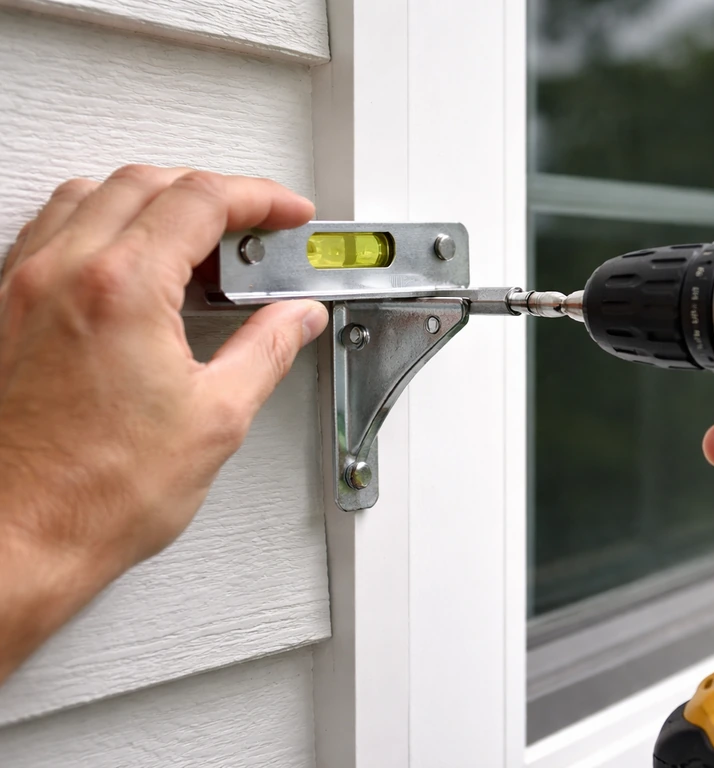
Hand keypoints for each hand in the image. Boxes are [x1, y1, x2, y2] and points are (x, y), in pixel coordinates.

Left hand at [0, 165, 327, 682]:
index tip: (286, 214)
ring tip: (197, 245)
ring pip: (93, 194)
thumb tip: (296, 319)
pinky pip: (54, 230)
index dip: (259, 198)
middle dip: (213, 194)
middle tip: (255, 230)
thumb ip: (266, 350)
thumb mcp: (215, 419)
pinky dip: (104, 224)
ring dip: (154, 201)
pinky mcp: (6, 311)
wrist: (15, 539)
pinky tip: (133, 264)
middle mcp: (62, 273)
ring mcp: (24, 288)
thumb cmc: (93, 495)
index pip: (201, 200)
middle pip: (147, 183)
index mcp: (121, 288)